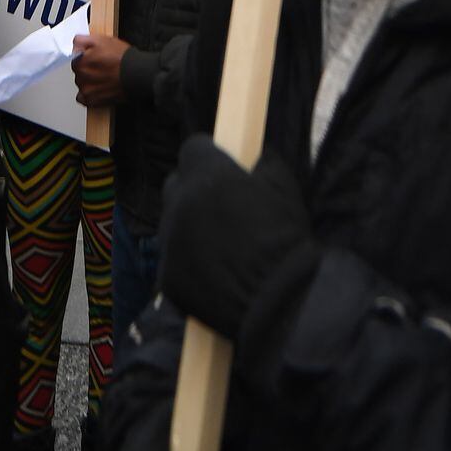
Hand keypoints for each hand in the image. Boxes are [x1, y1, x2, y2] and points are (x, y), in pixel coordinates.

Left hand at [72, 31, 131, 104]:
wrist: (136, 75)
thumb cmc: (121, 58)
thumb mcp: (102, 39)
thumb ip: (82, 41)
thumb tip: (73, 45)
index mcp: (80, 62)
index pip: (75, 59)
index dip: (87, 57)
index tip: (95, 57)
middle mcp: (80, 77)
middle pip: (79, 72)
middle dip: (88, 69)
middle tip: (102, 66)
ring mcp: (86, 90)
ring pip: (82, 84)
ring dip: (89, 81)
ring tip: (104, 77)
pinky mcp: (92, 101)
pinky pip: (84, 98)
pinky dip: (90, 93)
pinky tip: (99, 87)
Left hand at [161, 134, 318, 340]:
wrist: (278, 302)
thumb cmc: (283, 239)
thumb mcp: (283, 186)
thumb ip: (263, 165)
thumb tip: (256, 162)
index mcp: (207, 176)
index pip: (192, 148)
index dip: (208, 156)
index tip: (221, 167)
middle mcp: (180, 205)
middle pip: (175, 184)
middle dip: (193, 189)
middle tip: (219, 205)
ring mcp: (170, 244)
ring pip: (171, 224)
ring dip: (189, 226)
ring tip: (218, 244)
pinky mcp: (167, 279)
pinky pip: (172, 260)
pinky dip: (188, 262)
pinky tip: (213, 273)